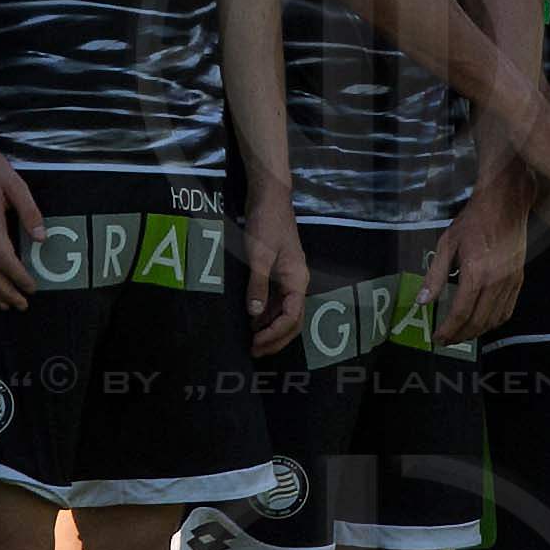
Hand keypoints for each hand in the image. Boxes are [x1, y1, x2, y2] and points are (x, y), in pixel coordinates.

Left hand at [241, 190, 306, 356]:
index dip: (275, 334)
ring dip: (270, 328)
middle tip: (255, 351)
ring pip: (284, 313)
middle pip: (292, 321)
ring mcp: (288, 278)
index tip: (256, 342)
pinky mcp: (279, 272)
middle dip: (276, 338)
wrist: (269, 197)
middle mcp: (297, 283)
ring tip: (253, 341)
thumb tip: (254, 315)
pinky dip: (266, 314)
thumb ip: (258, 285)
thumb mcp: (259, 255)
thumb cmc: (266, 224)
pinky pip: (276, 301)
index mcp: (297, 281)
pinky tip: (252, 320)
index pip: (291, 318)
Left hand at [423, 179, 529, 345]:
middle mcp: (496, 282)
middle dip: (460, 336)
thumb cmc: (473, 221)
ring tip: (460, 335)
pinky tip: (481, 324)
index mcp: (476, 273)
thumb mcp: (447, 243)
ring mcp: (511, 283)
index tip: (436, 338)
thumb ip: (435, 275)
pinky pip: (507, 311)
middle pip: (478, 322)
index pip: (461, 313)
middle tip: (445, 340)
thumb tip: (422, 301)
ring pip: (494, 320)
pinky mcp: (519, 281)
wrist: (505, 204)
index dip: (448, 330)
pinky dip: (494, 323)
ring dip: (476, 333)